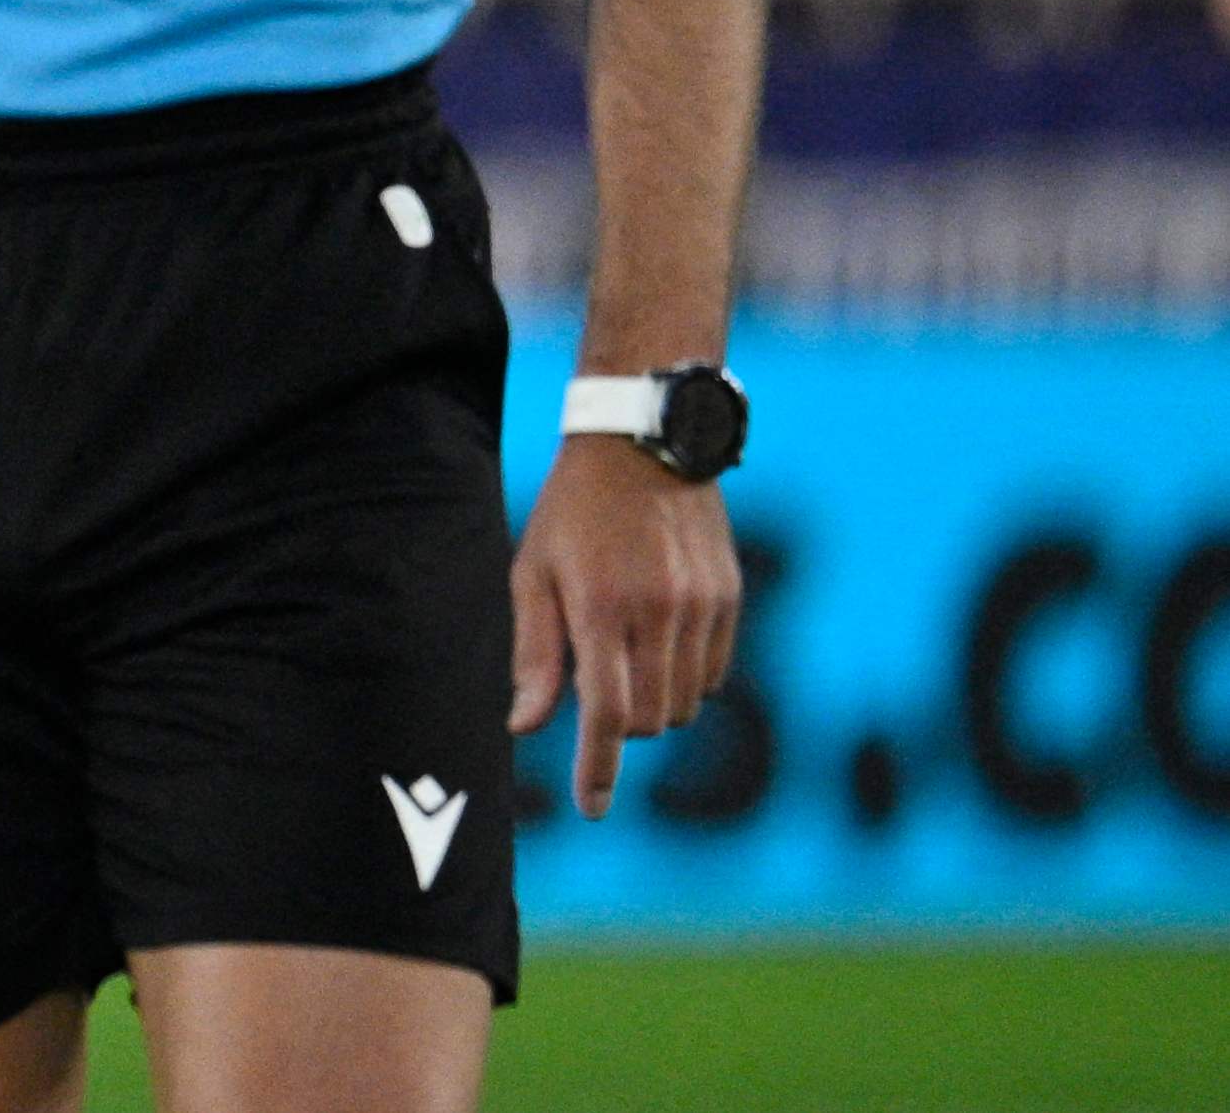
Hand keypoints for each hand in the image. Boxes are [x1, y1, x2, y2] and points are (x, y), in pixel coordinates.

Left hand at [509, 433, 742, 817]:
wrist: (643, 445)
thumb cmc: (571, 512)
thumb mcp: (533, 571)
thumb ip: (533, 653)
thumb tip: (525, 726)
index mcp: (600, 606)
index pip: (606, 712)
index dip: (598, 768)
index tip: (592, 808)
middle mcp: (658, 611)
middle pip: (647, 718)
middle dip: (618, 725)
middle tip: (596, 683)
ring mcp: (701, 607)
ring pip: (683, 705)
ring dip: (651, 703)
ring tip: (625, 652)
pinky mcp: (729, 599)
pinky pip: (712, 676)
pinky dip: (685, 680)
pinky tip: (660, 641)